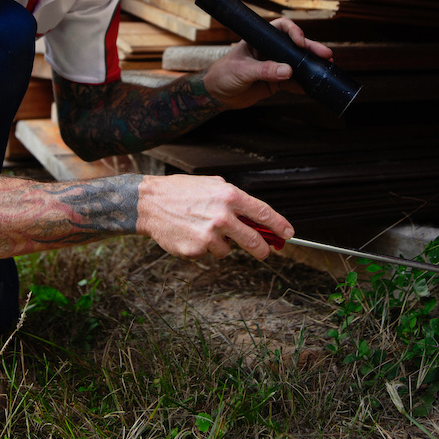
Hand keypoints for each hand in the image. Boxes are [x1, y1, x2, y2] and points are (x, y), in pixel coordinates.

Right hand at [135, 174, 292, 260]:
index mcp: (229, 196)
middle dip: (263, 249)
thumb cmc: (182, 192)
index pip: (264, 214)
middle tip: (265, 251)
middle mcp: (223, 216)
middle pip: (255, 241)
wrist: (150, 203)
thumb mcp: (213, 185)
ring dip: (221, 244)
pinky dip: (203, 247)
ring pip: (228, 250)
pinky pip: (209, 254)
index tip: (288, 234)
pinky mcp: (196, 250)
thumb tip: (255, 218)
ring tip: (203, 228)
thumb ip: (235, 201)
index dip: (280, 226)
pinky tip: (191, 233)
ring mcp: (209, 235)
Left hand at [201, 18, 332, 108]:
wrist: (216, 95)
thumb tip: (288, 71)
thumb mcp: (242, 71)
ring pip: (297, 63)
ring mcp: (274, 65)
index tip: (300, 41)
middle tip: (326, 54)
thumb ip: (264, 70)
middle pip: (294, 46)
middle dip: (310, 49)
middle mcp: (269, 50)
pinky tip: (315, 86)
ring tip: (327, 68)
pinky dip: (304, 84)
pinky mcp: (276, 82)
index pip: (280, 28)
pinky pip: (293, 82)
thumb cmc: (223, 75)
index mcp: (259, 39)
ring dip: (311, 66)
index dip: (293, 31)